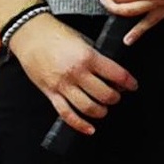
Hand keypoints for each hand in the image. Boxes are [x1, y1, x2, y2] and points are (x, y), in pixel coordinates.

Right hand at [12, 14, 138, 135]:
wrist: (30, 34)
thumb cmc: (57, 35)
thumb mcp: (83, 41)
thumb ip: (97, 58)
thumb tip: (113, 75)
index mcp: (88, 57)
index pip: (117, 75)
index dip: (129, 83)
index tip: (133, 86)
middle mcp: (76, 73)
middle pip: (105, 95)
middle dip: (115, 98)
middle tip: (116, 95)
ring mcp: (62, 85)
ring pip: (88, 107)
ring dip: (101, 111)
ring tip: (104, 108)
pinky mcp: (50, 93)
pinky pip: (66, 114)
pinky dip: (80, 124)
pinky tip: (90, 129)